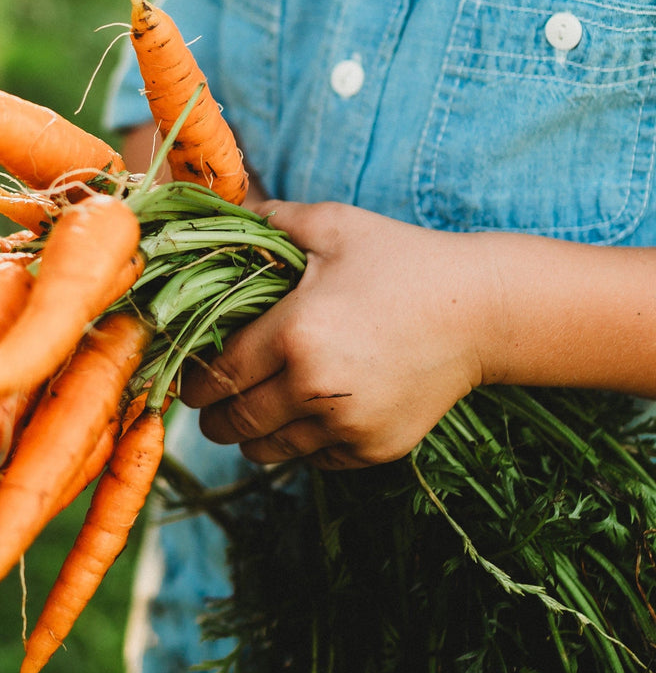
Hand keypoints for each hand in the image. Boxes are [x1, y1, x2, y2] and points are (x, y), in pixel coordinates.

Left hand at [180, 200, 494, 468]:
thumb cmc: (402, 261)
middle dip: (213, 416)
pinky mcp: (376, 449)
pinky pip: (314, 460)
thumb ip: (270, 220)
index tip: (188, 381)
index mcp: (295, 335)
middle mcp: (316, 389)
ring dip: (251, 436)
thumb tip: (220, 212)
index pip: (218, 375)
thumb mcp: (334, 226)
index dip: (194, 382)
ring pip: (268, 450)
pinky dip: (299, 445)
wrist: (483, 312)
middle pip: (236, 422)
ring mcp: (348, 426)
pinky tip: (303, 417)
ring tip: (251, 414)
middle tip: (210, 405)